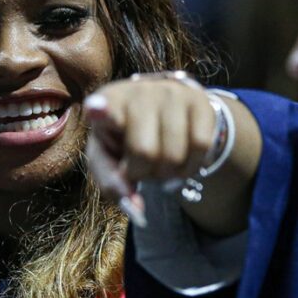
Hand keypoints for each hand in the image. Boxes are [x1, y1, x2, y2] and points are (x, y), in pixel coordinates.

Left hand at [84, 74, 217, 224]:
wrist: (163, 113)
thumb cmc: (125, 138)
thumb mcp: (107, 158)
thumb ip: (111, 182)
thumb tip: (135, 207)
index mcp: (107, 101)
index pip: (103, 106)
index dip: (101, 110)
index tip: (96, 109)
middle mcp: (139, 91)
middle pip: (144, 152)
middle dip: (144, 173)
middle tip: (141, 167)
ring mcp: (172, 92)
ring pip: (174, 154)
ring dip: (167, 174)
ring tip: (160, 164)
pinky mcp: (200, 100)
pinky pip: (201, 146)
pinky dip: (190, 166)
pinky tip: (180, 161)